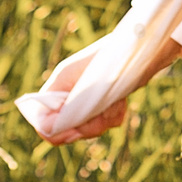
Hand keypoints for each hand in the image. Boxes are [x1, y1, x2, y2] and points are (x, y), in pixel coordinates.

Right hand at [30, 39, 181, 145]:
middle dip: (88, 126)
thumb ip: (66, 108)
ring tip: (115, 102)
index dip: (56, 132)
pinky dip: (114, 116)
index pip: (42, 122)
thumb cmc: (110, 61)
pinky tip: (121, 103)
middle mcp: (67, 95)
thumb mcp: (83, 85)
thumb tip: (49, 131)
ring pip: (87, 129)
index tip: (75, 130)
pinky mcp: (101, 103)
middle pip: (66, 130)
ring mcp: (84, 100)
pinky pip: (103, 123)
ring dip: (104, 119)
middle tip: (103, 113)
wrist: (138, 49)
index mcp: (56, 87)